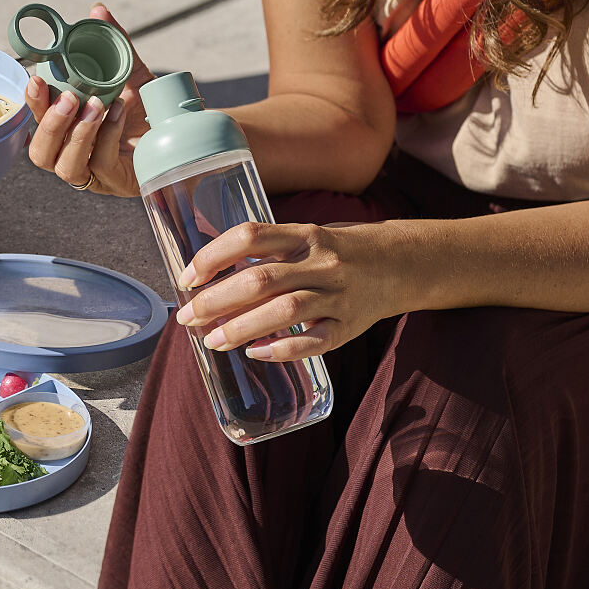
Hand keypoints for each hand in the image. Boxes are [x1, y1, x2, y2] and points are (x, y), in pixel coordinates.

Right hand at [26, 4, 152, 196]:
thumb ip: (113, 44)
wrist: (187, 131)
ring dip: (77, 134)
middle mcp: (75, 157)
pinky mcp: (118, 184)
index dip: (32, 104)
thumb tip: (97, 9)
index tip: (36, 78)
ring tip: (96, 105)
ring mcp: (95, 176)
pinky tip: (117, 112)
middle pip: (40, 154)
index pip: (38, 123)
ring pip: (66, 166)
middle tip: (69, 96)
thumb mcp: (130, 72)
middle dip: (50, 123)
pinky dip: (107, 136)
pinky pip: (102, 165)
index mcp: (68, 131)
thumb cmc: (151, 107)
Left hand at [174, 219, 404, 359]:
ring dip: (242, 328)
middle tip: (188, 318)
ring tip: (213, 341)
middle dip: (217, 301)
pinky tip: (256, 353)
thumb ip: (268, 251)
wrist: (401, 265)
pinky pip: (314, 341)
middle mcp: (321, 262)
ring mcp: (337, 295)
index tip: (187, 278)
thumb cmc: (338, 252)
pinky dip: (282, 349)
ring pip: (285, 311)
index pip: (250, 236)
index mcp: (305, 235)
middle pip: (261, 280)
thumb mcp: (307, 238)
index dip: (213, 256)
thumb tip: (210, 276)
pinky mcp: (349, 326)